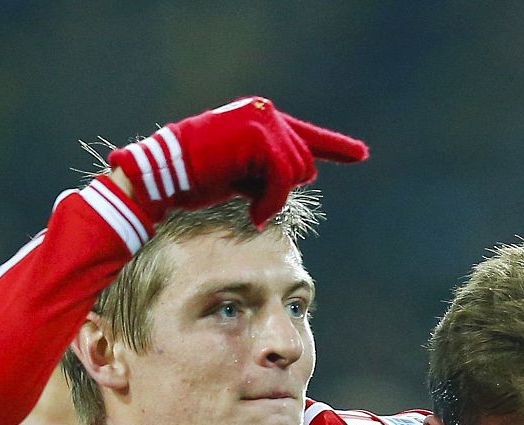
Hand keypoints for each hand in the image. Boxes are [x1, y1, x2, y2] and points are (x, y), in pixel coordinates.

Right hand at [109, 97, 368, 226]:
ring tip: (248, 206)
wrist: (161, 174)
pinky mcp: (260, 139)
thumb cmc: (192, 179)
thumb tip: (297, 178)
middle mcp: (265, 113)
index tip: (362, 154)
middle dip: (282, 190)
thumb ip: (269, 171)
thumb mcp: (239, 173)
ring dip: (274, 199)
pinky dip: (271, 202)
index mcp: (260, 117)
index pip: (307, 135)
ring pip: (296, 172)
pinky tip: (252, 212)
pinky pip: (284, 180)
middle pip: (304, 163)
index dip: (337, 147)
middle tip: (252, 203)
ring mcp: (263, 122)